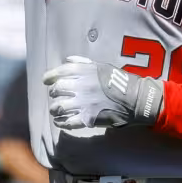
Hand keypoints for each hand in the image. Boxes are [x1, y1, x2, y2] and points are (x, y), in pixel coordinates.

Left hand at [42, 55, 163, 129]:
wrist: (136, 99)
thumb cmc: (121, 81)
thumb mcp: (103, 66)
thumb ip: (84, 63)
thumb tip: (67, 59)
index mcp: (84, 71)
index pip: (59, 72)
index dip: (49, 77)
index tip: (45, 81)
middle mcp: (81, 86)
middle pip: (57, 90)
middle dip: (54, 93)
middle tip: (55, 96)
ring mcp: (83, 103)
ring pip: (59, 107)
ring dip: (55, 109)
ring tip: (56, 111)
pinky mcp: (88, 118)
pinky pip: (68, 122)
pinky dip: (61, 123)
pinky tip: (60, 122)